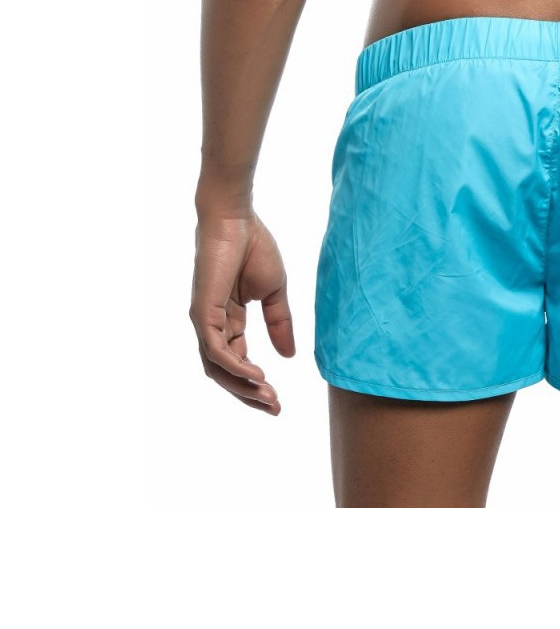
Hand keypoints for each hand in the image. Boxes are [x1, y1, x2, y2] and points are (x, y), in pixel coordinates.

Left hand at [189, 209, 295, 414]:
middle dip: (249, 395)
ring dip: (242, 387)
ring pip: (218, 368)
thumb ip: (279, 324)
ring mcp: (204, 321)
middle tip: (275, 409)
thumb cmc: (253, 247)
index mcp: (228, 321)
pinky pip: (216, 350)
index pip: (238, 362)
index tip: (278, 401)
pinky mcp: (202, 313)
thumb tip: (288, 356)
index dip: (256, 384)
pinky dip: (235, 367)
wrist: (237, 219)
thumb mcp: (274, 293)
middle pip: (225, 373)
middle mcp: (212, 325)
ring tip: (268, 397)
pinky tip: (257, 375)